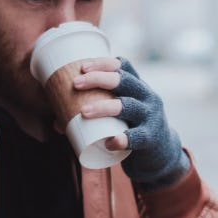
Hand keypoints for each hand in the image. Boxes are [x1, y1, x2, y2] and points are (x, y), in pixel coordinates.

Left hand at [74, 57, 188, 186]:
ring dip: (104, 107)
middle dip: (98, 79)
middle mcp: (147, 97)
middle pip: (123, 81)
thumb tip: (57, 123)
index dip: (103, 62)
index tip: (82, 66)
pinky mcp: (151, 138)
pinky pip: (137, 136)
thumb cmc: (131, 129)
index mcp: (138, 86)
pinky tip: (110, 142)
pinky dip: (123, 139)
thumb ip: (95, 113)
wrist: (161, 155)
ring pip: (128, 106)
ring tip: (83, 112)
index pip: (124, 65)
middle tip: (76, 84)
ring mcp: (151, 117)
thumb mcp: (119, 116)